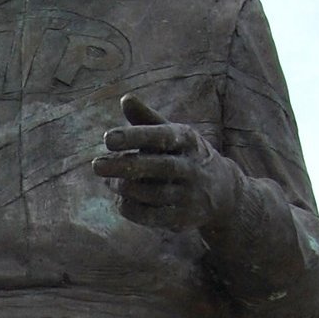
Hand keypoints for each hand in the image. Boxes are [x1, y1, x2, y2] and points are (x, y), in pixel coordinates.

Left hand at [92, 94, 239, 231]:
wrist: (223, 191)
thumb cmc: (183, 154)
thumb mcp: (170, 133)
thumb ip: (146, 118)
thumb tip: (125, 98)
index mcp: (187, 140)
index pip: (160, 136)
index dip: (134, 137)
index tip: (107, 139)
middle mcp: (192, 166)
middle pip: (158, 167)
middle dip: (125, 166)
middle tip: (95, 165)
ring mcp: (190, 194)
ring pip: (153, 193)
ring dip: (125, 187)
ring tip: (108, 181)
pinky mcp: (184, 218)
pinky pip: (153, 217)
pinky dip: (132, 209)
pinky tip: (120, 200)